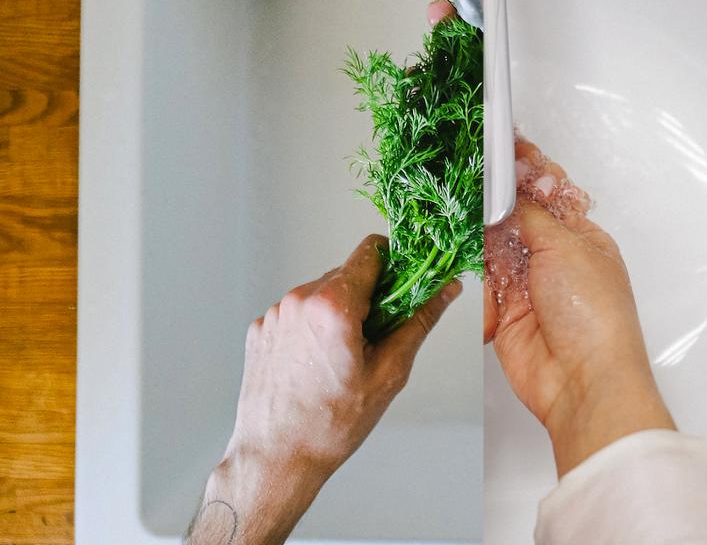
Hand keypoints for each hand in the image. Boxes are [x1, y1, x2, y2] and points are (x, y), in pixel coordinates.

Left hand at [186, 234, 461, 544]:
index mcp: (333, 305)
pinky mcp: (261, 329)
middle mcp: (299, 300)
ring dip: (339, 313)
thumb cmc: (329, 425)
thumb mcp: (389, 372)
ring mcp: (276, 314)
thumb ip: (419, 322)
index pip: (371, 250)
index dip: (395, 262)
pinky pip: (297, 313)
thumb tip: (445, 291)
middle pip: (347, 274)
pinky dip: (313, 328)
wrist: (276, 457)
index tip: (405, 283)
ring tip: (343, 358)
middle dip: (368, 297)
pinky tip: (318, 363)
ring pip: (321, 294)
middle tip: (379, 337)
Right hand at [485, 140, 674, 476]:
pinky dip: (472, 264)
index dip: (527, 168)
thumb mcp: (567, 248)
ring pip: (495, 244)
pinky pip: (481, 278)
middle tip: (472, 169)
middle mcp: (556, 259)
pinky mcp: (506, 310)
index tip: (503, 143)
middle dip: (496, 195)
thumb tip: (509, 191)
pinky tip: (462, 242)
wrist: (581, 382)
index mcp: (583, 239)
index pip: (550, 193)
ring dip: (481, 228)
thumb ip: (530, 216)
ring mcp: (529, 284)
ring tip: (462, 200)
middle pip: (517, 215)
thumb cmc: (596, 318)